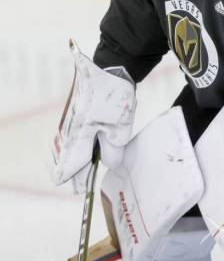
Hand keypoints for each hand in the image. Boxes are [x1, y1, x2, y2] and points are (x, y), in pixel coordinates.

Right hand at [49, 40, 135, 192]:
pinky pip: (70, 139)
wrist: (109, 68)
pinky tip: (82, 155)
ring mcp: (70, 122)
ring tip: (79, 176)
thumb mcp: (120, 127)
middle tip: (79, 188)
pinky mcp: (74, 116)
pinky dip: (74, 150)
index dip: (77, 179)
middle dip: (73, 173)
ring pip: (67, 149)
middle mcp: (70, 131)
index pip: (72, 165)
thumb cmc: (115, 97)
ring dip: (73, 162)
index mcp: (79, 136)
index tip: (80, 191)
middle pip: (67, 159)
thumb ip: (113, 150)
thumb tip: (108, 166)